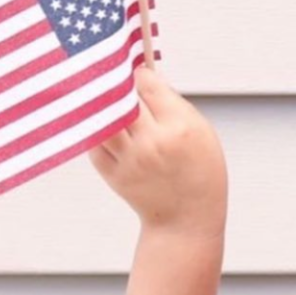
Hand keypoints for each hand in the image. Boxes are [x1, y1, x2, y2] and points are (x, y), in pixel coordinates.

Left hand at [90, 65, 227, 238]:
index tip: (139, 74)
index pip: (146, 83)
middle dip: (118, 84)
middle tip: (119, 82)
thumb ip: (175, 104)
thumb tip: (145, 76)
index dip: (140, 75)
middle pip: (120, 95)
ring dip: (102, 104)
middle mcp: (152, 143)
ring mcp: (129, 160)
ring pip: (101, 116)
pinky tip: (104, 125)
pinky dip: (96, 128)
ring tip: (107, 100)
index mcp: (179, 129)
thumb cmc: (199, 173)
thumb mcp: (202, 133)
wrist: (186, 220)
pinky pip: (93, 140)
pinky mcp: (112, 173)